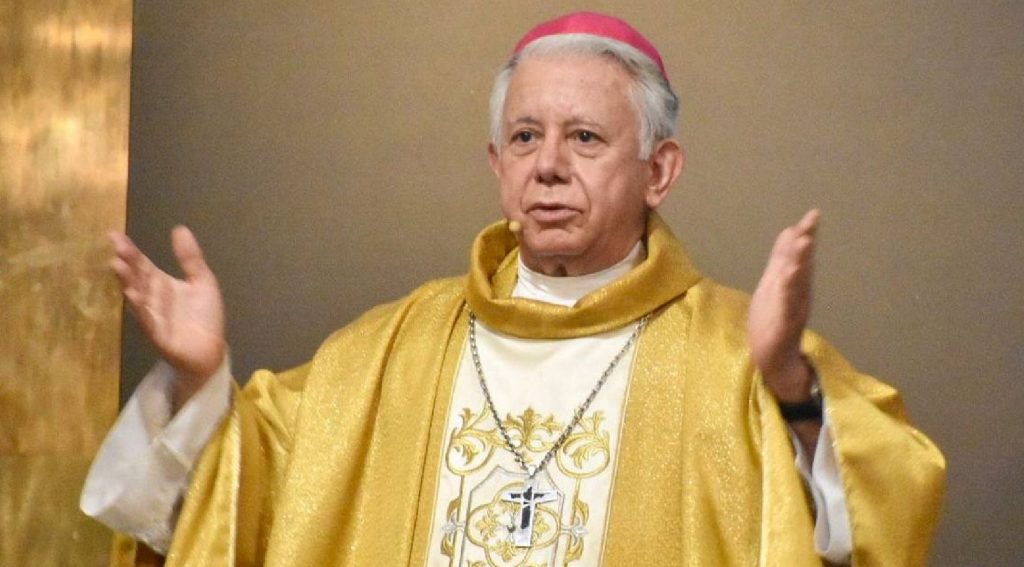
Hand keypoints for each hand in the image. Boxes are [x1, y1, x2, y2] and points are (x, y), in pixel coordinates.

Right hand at [109, 226, 225, 408]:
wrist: (210, 350)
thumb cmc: (204, 316)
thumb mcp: (202, 281)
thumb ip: (190, 258)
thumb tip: (179, 228)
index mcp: (161, 283)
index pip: (142, 264)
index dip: (130, 250)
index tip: (114, 234)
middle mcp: (152, 297)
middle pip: (136, 276)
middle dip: (126, 261)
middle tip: (115, 245)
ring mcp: (152, 315)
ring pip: (137, 296)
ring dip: (127, 281)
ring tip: (117, 265)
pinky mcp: (158, 334)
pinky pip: (146, 319)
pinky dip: (139, 307)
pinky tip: (132, 294)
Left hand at [748, 209, 818, 401]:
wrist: (774, 358)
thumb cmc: (773, 320)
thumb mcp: (775, 285)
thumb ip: (783, 260)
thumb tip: (790, 232)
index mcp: (793, 283)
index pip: (799, 256)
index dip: (805, 235)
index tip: (813, 214)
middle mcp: (798, 293)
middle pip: (802, 265)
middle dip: (806, 243)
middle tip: (812, 221)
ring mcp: (793, 309)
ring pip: (797, 283)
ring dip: (800, 263)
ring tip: (803, 243)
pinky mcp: (785, 325)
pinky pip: (788, 306)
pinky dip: (789, 291)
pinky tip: (790, 277)